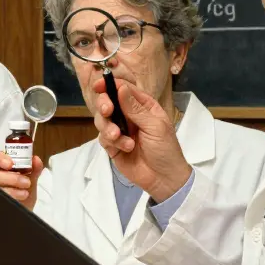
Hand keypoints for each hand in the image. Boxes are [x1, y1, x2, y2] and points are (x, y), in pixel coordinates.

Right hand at [0, 150, 43, 209]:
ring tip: (25, 194)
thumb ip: (34, 169)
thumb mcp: (31, 181)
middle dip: (10, 177)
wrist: (25, 212)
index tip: (10, 164)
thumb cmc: (24, 193)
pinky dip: (8, 199)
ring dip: (10, 190)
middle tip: (26, 182)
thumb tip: (36, 159)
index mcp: (1, 167)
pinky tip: (17, 201)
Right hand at [92, 78, 191, 202]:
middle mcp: (129, 116)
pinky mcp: (113, 146)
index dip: (110, 85)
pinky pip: (103, 138)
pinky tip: (125, 148)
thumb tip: (120, 88)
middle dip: (104, 105)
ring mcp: (119, 130)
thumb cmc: (166, 149)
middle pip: (108, 102)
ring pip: (102, 120)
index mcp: (142, 106)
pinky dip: (112, 142)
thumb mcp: (155, 126)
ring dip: (108, 127)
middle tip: (107, 111)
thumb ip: (136, 108)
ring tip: (118, 137)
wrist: (164, 179)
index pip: (123, 89)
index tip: (99, 85)